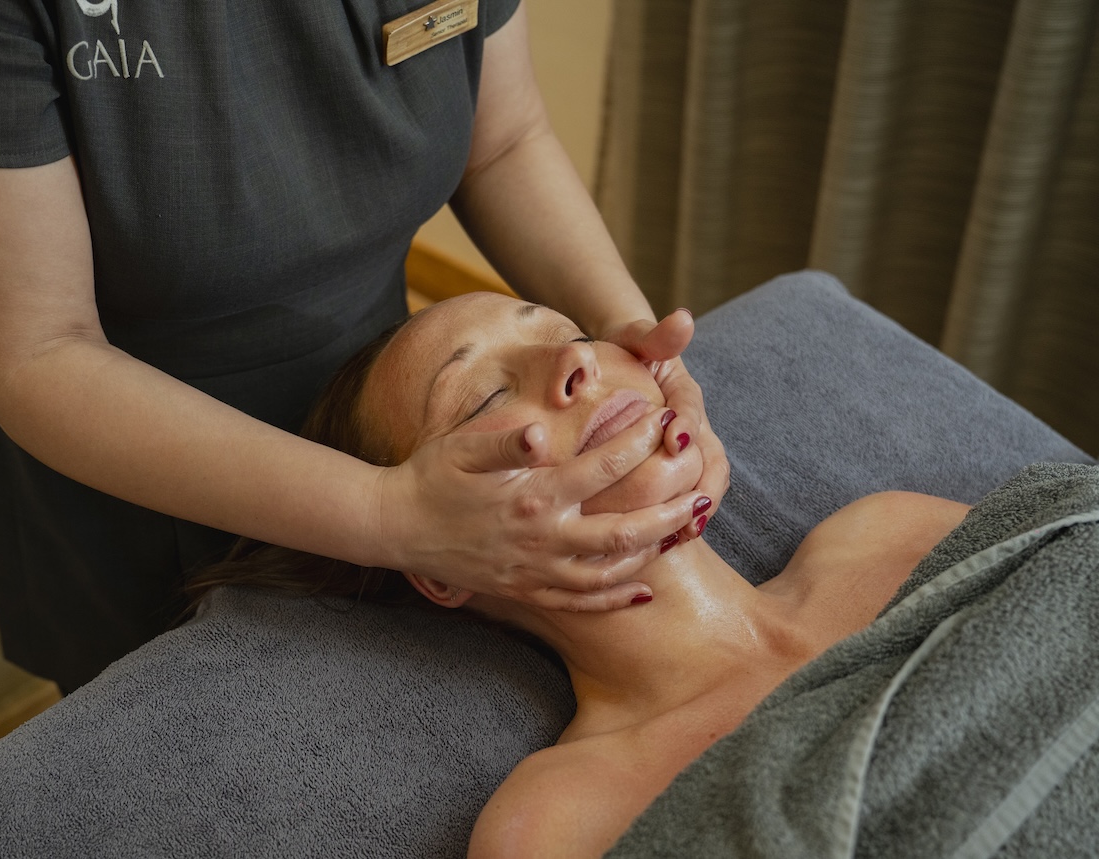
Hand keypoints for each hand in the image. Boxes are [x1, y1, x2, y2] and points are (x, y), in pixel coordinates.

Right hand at [373, 405, 707, 610]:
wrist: (394, 526)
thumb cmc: (432, 475)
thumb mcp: (464, 445)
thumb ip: (506, 437)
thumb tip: (542, 434)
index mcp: (532, 494)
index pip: (602, 468)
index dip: (639, 444)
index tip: (667, 422)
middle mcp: (541, 538)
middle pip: (623, 532)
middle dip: (668, 513)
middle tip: (703, 495)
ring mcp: (535, 571)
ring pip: (609, 573)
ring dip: (652, 553)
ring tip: (683, 533)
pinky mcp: (526, 591)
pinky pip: (581, 602)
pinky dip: (616, 598)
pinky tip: (645, 589)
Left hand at [601, 309, 728, 539]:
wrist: (619, 367)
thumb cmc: (624, 351)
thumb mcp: (635, 337)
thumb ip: (656, 333)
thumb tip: (683, 318)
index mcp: (685, 396)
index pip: (693, 412)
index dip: (688, 426)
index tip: (675, 439)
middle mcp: (694, 428)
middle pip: (712, 462)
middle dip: (705, 489)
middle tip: (691, 513)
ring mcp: (687, 454)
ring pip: (705, 486)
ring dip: (697, 512)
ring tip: (682, 535)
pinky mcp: (673, 475)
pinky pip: (684, 501)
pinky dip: (678, 521)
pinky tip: (662, 544)